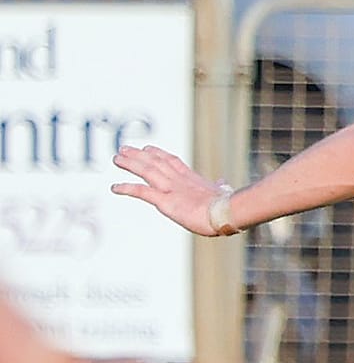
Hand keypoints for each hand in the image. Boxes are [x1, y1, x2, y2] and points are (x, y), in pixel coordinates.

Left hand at [111, 145, 230, 234]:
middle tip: (124, 149)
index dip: (158, 154)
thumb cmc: (230, 207)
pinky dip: (127, 188)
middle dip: (139, 155)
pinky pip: (142, 192)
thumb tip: (224, 184)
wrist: (228, 213)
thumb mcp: (223, 194)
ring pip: (147, 171)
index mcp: (193, 179)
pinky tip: (114, 187)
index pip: (172, 161)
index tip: (147, 149)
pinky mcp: (165, 201)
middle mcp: (179, 180)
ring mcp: (171, 189)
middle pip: (155, 162)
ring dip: (130, 164)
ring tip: (117, 158)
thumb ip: (220, 188)